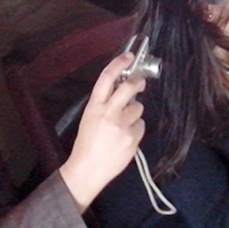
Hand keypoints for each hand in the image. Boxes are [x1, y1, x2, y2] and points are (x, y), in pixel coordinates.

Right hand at [59, 52, 146, 212]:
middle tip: (140, 82)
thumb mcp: (89, 118)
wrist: (88, 170)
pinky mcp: (132, 138)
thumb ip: (104, 104)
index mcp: (94, 106)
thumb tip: (122, 91)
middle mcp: (109, 113)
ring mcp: (122, 125)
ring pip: (138, 108)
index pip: (107, 78)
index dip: (119, 63)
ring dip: (134, 113)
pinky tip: (126, 138)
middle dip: (138, 82)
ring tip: (123, 125)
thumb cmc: (87, 144)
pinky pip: (141, 125)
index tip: (128, 57)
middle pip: (129, 87)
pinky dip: (136, 129)